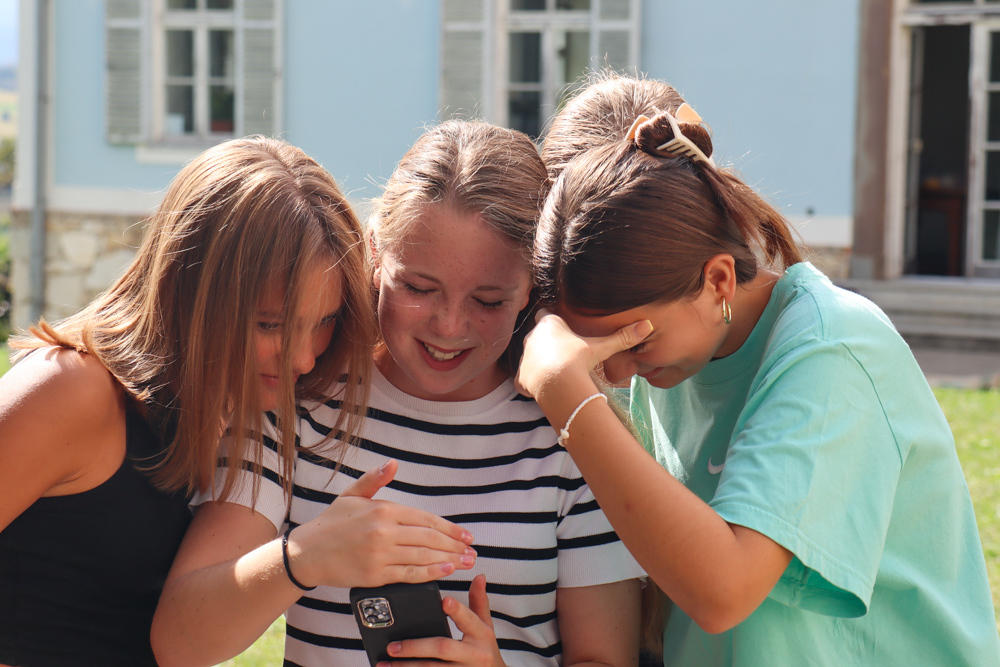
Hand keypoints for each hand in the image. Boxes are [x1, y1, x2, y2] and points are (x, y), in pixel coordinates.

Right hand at [287, 460, 475, 588]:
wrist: (307, 552)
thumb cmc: (332, 523)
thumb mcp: (352, 494)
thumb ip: (375, 479)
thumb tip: (393, 463)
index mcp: (383, 510)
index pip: (425, 518)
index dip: (449, 528)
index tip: (466, 534)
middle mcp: (384, 531)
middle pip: (429, 538)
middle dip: (455, 545)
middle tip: (472, 550)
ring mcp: (380, 554)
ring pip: (423, 557)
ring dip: (449, 560)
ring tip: (466, 562)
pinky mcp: (376, 575)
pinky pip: (409, 574)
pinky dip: (431, 573)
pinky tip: (446, 571)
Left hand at [381, 574, 505, 666]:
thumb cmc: (486, 651)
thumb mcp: (487, 626)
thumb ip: (479, 602)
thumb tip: (479, 576)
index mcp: (482, 635)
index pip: (469, 620)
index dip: (457, 611)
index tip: (444, 600)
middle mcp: (473, 655)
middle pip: (443, 648)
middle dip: (416, 647)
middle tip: (393, 645)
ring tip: (385, 663)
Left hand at [515, 309, 652, 399]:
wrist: (559, 383)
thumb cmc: (579, 359)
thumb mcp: (602, 347)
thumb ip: (622, 337)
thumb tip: (647, 325)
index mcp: (549, 324)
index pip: (546, 315)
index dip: (553, 321)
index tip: (563, 329)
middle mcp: (532, 337)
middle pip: (536, 336)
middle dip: (546, 344)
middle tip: (562, 354)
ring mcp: (524, 358)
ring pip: (530, 358)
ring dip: (539, 364)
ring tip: (556, 373)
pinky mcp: (520, 378)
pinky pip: (524, 380)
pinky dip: (532, 385)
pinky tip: (545, 389)